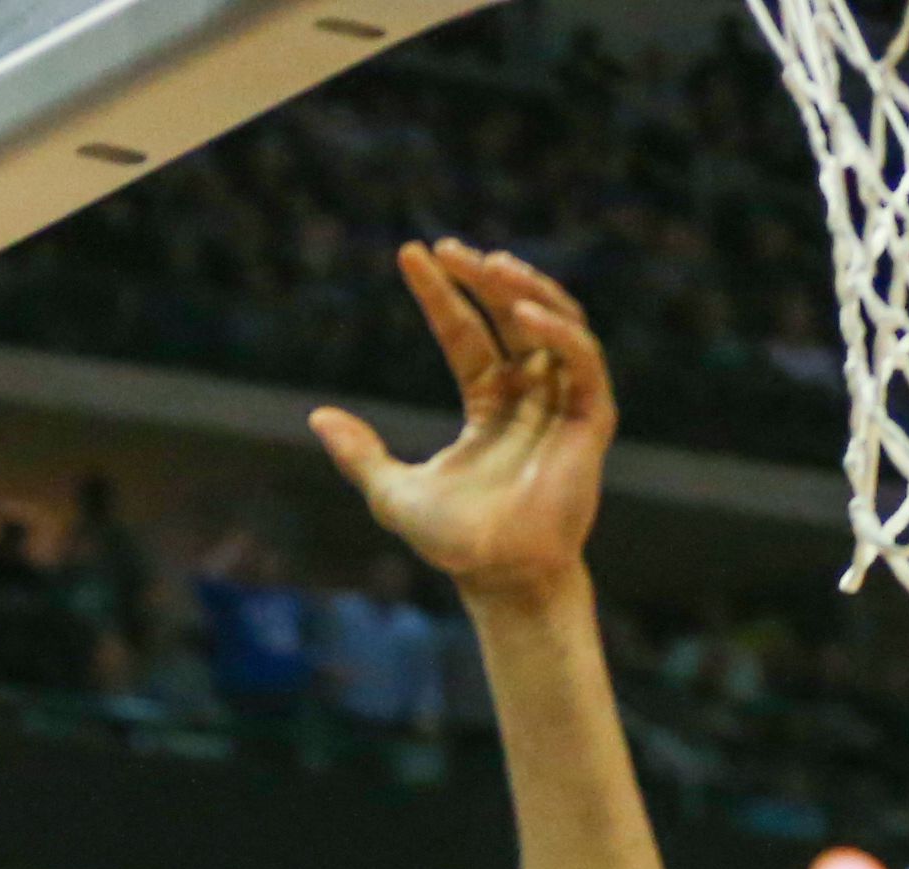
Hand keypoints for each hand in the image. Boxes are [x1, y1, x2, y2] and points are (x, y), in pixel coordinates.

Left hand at [310, 243, 614, 611]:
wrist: (500, 579)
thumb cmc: (455, 543)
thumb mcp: (392, 493)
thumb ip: (360, 455)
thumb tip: (317, 416)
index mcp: (488, 402)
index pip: (465, 333)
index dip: (441, 294)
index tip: (410, 254)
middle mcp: (528, 393)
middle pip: (511, 314)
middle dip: (484, 277)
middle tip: (450, 249)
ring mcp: (562, 403)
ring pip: (554, 323)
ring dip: (525, 289)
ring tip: (490, 264)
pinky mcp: (590, 420)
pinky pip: (582, 360)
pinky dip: (558, 332)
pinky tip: (523, 315)